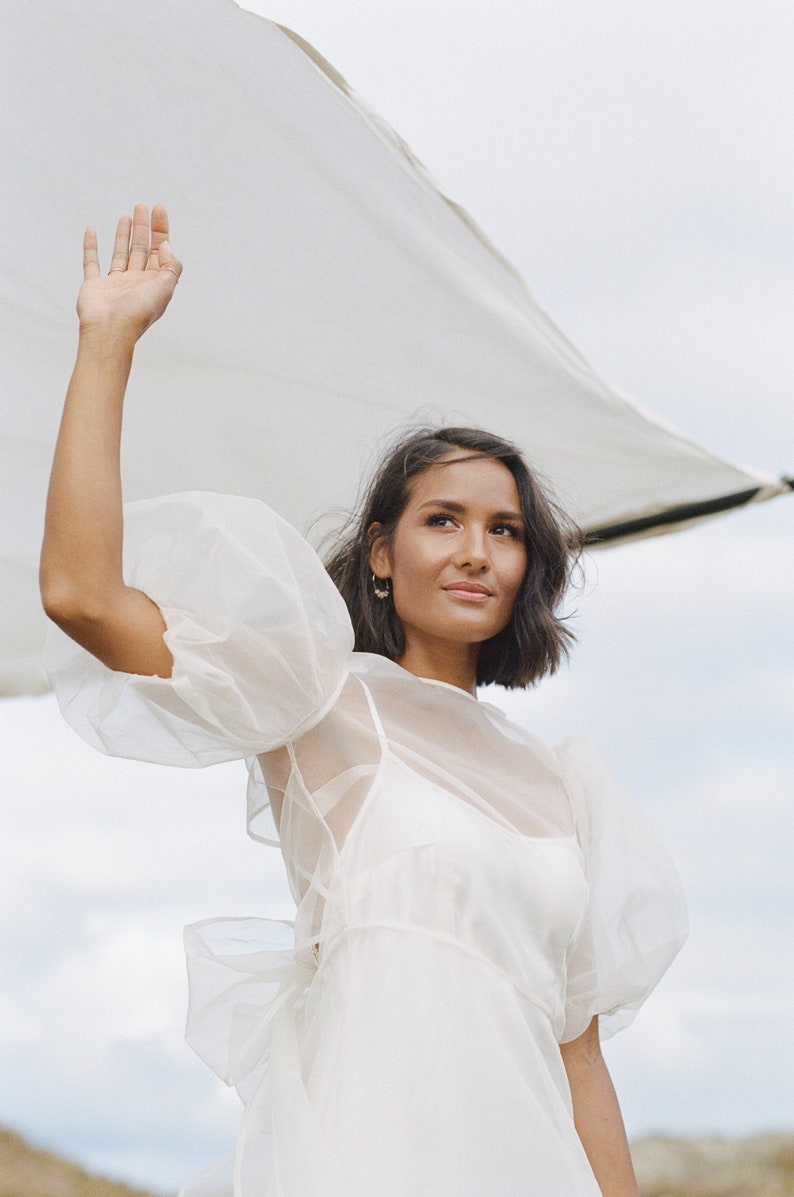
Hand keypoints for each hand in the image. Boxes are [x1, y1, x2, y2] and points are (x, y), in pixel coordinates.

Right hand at [77, 203, 182, 340]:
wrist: (110, 330)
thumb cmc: (138, 312)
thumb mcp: (165, 288)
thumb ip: (170, 266)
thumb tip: (165, 246)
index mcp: (153, 283)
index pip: (159, 251)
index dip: (160, 230)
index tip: (158, 208)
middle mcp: (136, 282)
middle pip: (141, 249)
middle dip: (143, 227)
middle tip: (142, 206)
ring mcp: (115, 284)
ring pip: (120, 253)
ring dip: (123, 235)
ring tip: (126, 216)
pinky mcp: (95, 285)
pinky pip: (91, 262)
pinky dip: (91, 247)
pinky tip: (91, 231)